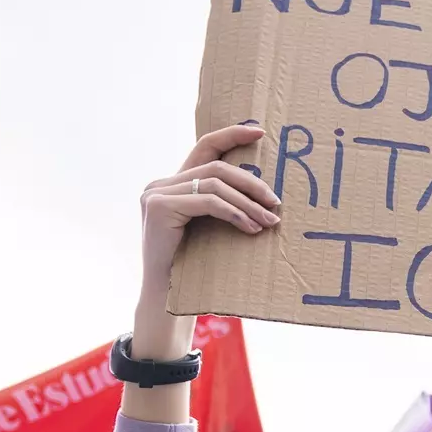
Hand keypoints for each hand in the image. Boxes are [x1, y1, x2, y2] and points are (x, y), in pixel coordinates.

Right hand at [133, 124, 280, 357]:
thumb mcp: (211, 229)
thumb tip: (265, 194)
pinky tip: (252, 228)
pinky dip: (235, 213)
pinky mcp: (158, 207)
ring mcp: (155, 194)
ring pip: (214, 184)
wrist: (167, 299)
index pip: (204, 148)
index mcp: (172, 185)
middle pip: (216, 168)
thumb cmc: (194, 268)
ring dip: (248, 202)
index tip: (259, 132)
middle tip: (277, 203)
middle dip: (252, 183)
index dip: (231, 135)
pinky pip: (207, 202)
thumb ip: (223, 206)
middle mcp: (159, 184)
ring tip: (270, 221)